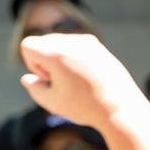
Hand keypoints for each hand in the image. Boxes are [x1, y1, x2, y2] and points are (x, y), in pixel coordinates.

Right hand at [19, 34, 146, 129]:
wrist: (121, 108)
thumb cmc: (85, 107)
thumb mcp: (52, 102)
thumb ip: (34, 88)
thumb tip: (28, 78)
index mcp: (55, 53)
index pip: (27, 46)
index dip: (34, 65)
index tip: (50, 80)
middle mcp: (70, 41)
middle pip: (43, 42)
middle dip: (46, 61)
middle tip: (64, 82)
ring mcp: (87, 41)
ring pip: (60, 43)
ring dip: (61, 58)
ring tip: (77, 80)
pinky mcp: (98, 46)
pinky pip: (76, 46)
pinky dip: (75, 58)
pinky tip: (87, 76)